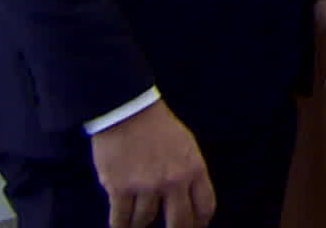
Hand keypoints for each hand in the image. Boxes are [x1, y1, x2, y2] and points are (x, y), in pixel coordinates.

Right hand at [90, 100, 214, 227]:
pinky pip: (121, 220)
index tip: (194, 226)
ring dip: (141, 223)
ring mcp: (146, 186)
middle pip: (180, 222)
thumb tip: (192, 201)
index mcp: (193, 168)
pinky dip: (121, 226)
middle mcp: (173, 181)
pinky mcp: (120, 188)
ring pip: (145, 221)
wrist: (126, 110)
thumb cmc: (157, 126)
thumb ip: (191, 173)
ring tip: (137, 220)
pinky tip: (122, 226)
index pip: (205, 207)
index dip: (200, 222)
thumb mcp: (187, 145)